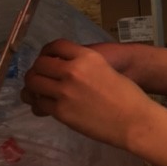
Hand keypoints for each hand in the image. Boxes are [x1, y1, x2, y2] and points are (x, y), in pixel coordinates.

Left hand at [21, 38, 150, 145]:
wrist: (134, 120)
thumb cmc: (128, 95)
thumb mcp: (105, 69)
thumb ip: (84, 66)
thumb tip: (64, 70)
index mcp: (87, 57)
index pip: (56, 45)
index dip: (47, 51)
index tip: (47, 58)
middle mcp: (73, 71)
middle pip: (40, 64)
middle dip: (37, 70)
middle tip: (41, 77)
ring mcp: (65, 92)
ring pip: (34, 84)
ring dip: (33, 87)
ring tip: (38, 91)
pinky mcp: (61, 111)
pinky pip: (39, 104)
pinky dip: (39, 104)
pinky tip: (45, 105)